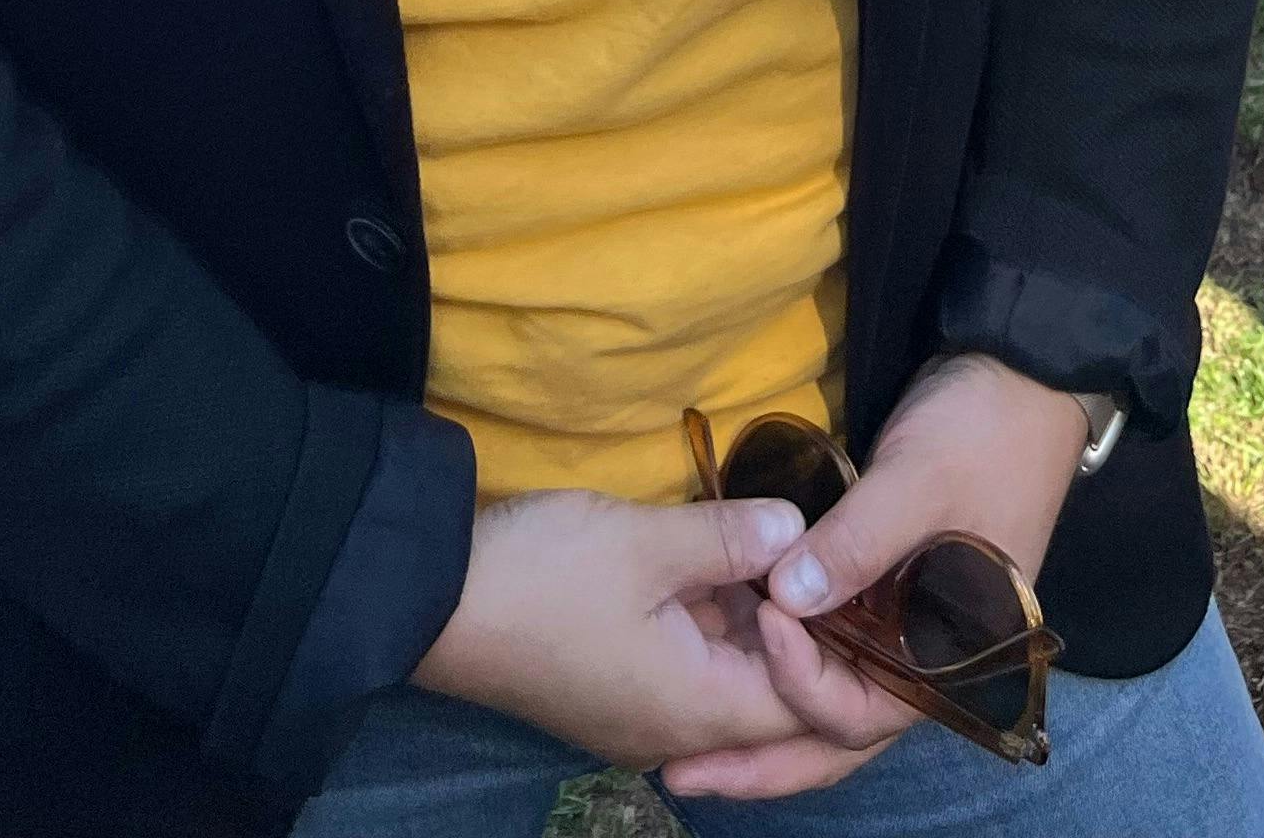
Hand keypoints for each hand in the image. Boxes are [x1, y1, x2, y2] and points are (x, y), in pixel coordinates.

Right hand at [413, 486, 810, 769]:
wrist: (434, 601)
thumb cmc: (547, 575)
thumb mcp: (647, 542)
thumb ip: (731, 537)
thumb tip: (798, 531)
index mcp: (696, 710)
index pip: (803, 709)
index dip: (829, 646)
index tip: (825, 571)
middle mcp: (675, 731)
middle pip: (768, 699)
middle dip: (795, 632)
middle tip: (814, 557)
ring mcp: (638, 716)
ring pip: (725, 680)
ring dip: (748, 621)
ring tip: (769, 548)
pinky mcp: (610, 692)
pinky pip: (685, 670)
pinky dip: (708, 624)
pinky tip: (715, 564)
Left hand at [659, 358, 1086, 803]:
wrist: (1016, 378)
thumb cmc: (981, 436)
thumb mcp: (918, 483)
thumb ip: (857, 542)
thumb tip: (786, 597)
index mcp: (949, 655)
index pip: (864, 710)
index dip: (805, 680)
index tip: (766, 617)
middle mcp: (922, 659)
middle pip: (837, 731)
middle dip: (764, 757)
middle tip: (685, 774)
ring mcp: (898, 627)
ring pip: (827, 697)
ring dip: (763, 721)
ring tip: (691, 748)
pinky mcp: (876, 589)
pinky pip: (824, 647)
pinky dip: (779, 662)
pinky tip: (726, 661)